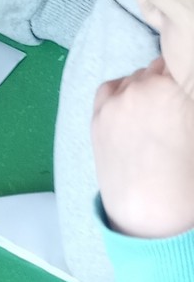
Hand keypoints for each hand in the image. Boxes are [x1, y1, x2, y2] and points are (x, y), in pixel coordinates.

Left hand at [92, 56, 193, 239]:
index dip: (184, 79)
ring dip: (144, 89)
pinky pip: (111, 88)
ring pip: (134, 78)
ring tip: (154, 118)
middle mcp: (142, 89)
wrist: (153, 217)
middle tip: (173, 111)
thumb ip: (187, 104)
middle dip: (166, 84)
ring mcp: (116, 100)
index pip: (179, 64)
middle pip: (157, 68)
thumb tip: (182, 88)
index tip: (184, 95)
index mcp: (173, 90)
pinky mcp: (97, 114)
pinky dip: (121, 94)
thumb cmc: (188, 181)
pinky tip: (132, 113)